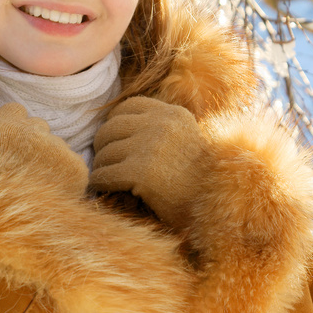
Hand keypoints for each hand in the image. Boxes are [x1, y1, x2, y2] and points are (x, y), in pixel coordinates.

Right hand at [0, 103, 88, 197]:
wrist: (11, 228)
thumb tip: (11, 148)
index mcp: (7, 131)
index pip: (15, 110)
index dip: (13, 125)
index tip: (11, 140)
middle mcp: (35, 134)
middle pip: (39, 126)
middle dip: (34, 142)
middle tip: (25, 169)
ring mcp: (59, 150)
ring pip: (58, 146)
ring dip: (52, 161)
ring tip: (39, 189)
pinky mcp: (78, 168)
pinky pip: (74, 164)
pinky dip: (68, 178)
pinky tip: (55, 194)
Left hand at [89, 97, 205, 228]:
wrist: (213, 206)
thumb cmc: (199, 180)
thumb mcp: (187, 138)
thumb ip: (161, 127)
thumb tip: (121, 123)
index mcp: (173, 114)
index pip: (129, 106)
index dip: (115, 121)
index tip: (114, 137)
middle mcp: (161, 125)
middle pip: (111, 127)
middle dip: (102, 144)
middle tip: (104, 159)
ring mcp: (150, 147)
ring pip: (105, 152)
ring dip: (101, 165)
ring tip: (104, 175)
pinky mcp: (140, 172)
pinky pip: (104, 174)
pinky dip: (99, 182)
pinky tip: (103, 188)